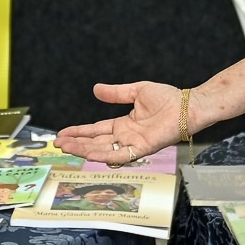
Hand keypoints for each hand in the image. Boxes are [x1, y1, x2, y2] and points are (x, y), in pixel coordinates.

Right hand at [57, 81, 185, 164]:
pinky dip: (104, 155)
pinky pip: (121, 155)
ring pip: (103, 150)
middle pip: (95, 142)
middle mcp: (126, 137)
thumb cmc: (168, 99)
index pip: (96, 130)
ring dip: (84, 150)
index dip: (79, 132)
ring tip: (66, 148)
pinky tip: (89, 154)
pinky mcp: (142, 149)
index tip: (62, 133)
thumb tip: (95, 89)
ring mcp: (133, 144)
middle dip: (76, 143)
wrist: (187, 106)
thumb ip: (116, 93)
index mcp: (124, 124)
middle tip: (57, 144)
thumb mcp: (136, 91)